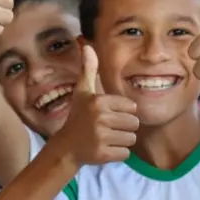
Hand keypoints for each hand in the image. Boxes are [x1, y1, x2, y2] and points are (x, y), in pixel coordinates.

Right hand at [56, 46, 138, 164]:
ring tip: (106, 138)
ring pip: (131, 139)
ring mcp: (101, 137)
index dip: (123, 113)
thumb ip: (88, 69)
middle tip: (108, 129)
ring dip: (122, 141)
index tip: (108, 115)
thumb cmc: (78, 117)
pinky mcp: (103, 154)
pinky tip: (104, 149)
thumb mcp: (82, 91)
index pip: (132, 108)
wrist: (65, 147)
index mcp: (99, 101)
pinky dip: (118, 153)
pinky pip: (125, 153)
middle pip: (134, 124)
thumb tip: (87, 45)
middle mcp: (100, 117)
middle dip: (124, 128)